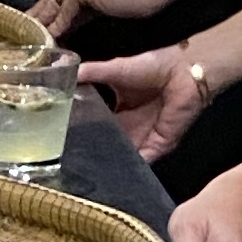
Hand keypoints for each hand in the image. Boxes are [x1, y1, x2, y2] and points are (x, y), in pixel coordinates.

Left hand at [30, 0, 184, 38]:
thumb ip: (79, 2)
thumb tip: (60, 23)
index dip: (43, 9)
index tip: (31, 25)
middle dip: (38, 19)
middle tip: (25, 40)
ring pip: (54, 6)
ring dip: (45, 28)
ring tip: (34, 47)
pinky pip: (65, 14)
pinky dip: (59, 31)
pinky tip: (52, 44)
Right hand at [72, 42, 209, 163]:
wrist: (182, 73)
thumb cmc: (153, 67)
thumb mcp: (114, 69)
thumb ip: (89, 73)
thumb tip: (61, 69)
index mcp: (116, 109)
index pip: (94, 127)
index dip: (79, 133)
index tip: (59, 140)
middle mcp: (127, 127)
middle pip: (105, 145)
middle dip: (91, 153)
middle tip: (68, 161)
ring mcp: (141, 139)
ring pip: (119, 158)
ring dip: (107, 165)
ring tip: (83, 173)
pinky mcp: (155, 148)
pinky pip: (139, 164)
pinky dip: (127, 171)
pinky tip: (110, 175)